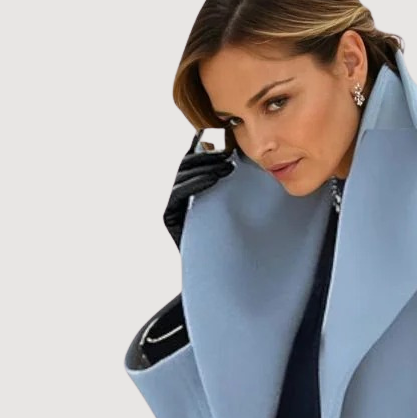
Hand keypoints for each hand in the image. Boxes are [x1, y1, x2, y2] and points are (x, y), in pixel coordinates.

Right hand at [163, 130, 235, 248]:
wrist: (219, 276)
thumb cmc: (231, 245)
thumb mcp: (235, 212)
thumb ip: (233, 191)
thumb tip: (246, 165)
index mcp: (192, 192)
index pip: (196, 162)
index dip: (208, 148)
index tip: (227, 141)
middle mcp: (180, 198)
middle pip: (188, 166)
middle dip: (208, 155)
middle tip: (229, 151)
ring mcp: (173, 207)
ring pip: (184, 177)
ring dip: (205, 167)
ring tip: (226, 164)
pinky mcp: (170, 218)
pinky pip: (180, 194)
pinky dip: (195, 183)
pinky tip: (213, 178)